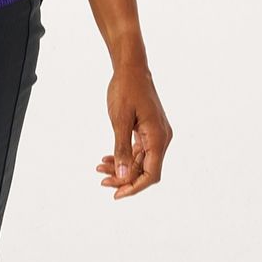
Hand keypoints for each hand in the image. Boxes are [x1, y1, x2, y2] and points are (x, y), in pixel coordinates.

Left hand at [97, 61, 170, 198]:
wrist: (131, 68)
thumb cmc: (126, 90)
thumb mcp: (120, 120)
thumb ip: (122, 149)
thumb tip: (123, 176)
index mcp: (158, 138)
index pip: (151, 174)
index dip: (134, 187)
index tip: (116, 194)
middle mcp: (161, 139)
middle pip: (145, 170)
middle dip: (124, 178)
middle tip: (102, 181)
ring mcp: (156, 135)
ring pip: (141, 161)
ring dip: (122, 168)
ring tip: (100, 169)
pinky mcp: (148, 130)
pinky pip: (138, 150)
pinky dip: (124, 156)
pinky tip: (107, 159)